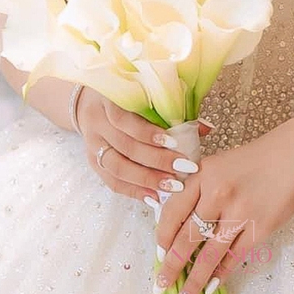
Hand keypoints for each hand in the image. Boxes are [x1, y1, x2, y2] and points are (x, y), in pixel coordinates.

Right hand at [76, 88, 210, 202]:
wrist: (88, 102)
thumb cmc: (125, 97)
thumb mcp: (143, 94)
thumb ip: (171, 110)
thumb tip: (206, 128)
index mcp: (108, 101)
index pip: (125, 120)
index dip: (148, 134)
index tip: (175, 143)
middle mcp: (97, 124)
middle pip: (125, 147)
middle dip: (156, 161)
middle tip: (183, 169)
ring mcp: (92, 145)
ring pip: (117, 167)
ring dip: (146, 180)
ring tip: (172, 186)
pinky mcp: (93, 162)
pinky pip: (111, 181)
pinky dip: (133, 191)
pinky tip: (153, 198)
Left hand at [153, 108, 293, 293]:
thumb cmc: (259, 157)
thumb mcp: (221, 164)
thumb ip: (201, 189)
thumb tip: (183, 225)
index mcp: (203, 174)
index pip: (172, 212)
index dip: (162, 238)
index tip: (158, 255)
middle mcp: (217, 193)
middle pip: (186, 238)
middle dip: (171, 268)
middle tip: (160, 287)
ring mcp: (240, 212)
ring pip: (209, 254)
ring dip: (194, 281)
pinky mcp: (261, 226)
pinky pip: (235, 256)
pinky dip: (222, 273)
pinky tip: (212, 286)